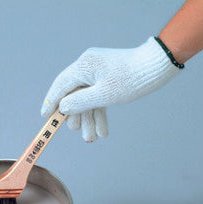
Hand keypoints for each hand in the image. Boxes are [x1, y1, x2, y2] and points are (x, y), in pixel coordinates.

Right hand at [41, 37, 181, 141]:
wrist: (157, 67)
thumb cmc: (131, 79)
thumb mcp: (103, 95)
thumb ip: (79, 102)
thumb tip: (62, 108)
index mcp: (83, 66)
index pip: (61, 86)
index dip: (51, 102)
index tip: (45, 117)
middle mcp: (87, 66)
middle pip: (74, 94)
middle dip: (77, 116)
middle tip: (78, 132)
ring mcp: (98, 71)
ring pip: (87, 98)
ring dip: (90, 118)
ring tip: (93, 138)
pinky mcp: (108, 77)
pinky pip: (98, 96)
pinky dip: (100, 112)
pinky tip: (102, 130)